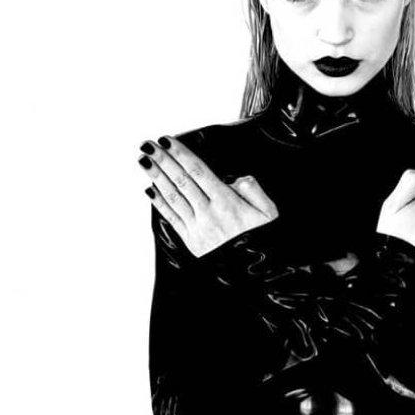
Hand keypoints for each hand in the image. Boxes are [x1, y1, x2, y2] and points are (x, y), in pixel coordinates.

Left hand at [138, 135, 278, 257]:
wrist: (258, 274)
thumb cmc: (264, 240)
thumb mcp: (269, 212)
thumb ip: (254, 190)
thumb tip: (236, 179)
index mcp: (227, 203)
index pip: (199, 172)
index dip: (181, 155)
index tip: (167, 141)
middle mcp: (209, 214)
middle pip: (182, 182)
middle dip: (164, 161)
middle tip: (148, 145)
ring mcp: (198, 229)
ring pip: (174, 198)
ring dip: (157, 178)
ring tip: (144, 161)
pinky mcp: (192, 242)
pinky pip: (173, 218)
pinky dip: (160, 203)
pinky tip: (150, 190)